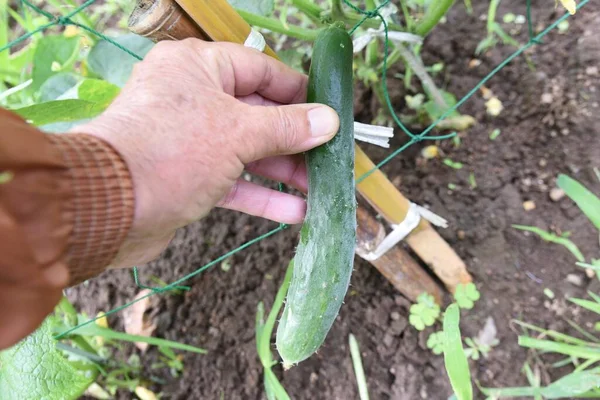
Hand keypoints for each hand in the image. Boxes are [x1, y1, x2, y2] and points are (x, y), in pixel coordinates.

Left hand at [80, 39, 338, 267]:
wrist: (109, 209)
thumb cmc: (173, 151)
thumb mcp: (239, 132)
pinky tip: (294, 212)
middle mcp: (192, 99)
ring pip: (246, 151)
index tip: (329, 113)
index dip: (298, 92)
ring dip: (282, 171)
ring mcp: (188, 140)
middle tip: (329, 158)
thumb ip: (287, 127)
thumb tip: (328, 121)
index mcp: (198, 67)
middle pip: (257, 114)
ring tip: (319, 189)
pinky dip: (259, 195)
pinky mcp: (186, 177)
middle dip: (295, 140)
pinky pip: (230, 180)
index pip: (260, 70)